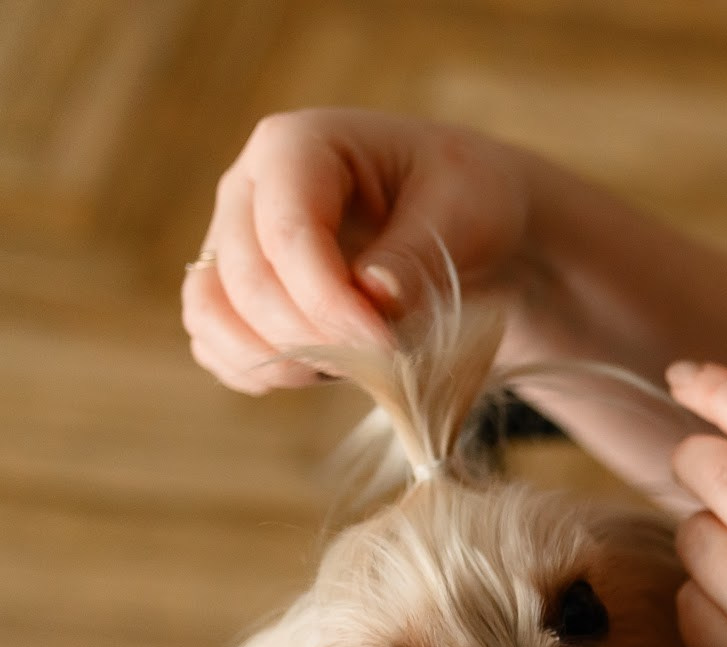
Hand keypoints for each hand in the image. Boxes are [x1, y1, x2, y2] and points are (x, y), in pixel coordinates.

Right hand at [183, 110, 533, 391]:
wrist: (467, 224)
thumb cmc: (468, 200)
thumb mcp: (466, 213)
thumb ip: (417, 256)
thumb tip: (373, 296)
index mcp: (298, 146)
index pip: (286, 234)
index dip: (330, 301)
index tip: (389, 344)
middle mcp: (249, 187)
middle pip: (245, 281)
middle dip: (315, 337)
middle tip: (386, 360)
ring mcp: (233, 238)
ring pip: (210, 311)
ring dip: (277, 359)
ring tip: (354, 368)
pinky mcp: (235, 288)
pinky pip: (213, 340)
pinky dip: (259, 370)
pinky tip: (323, 372)